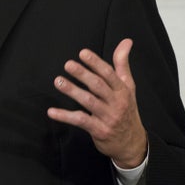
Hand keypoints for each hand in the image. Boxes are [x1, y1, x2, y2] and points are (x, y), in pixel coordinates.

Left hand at [47, 38, 147, 168]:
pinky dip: (65, 116)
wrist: (132, 143)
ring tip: (58, 81)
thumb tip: (126, 41)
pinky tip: (51, 112)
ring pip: (88, 102)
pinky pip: (80, 121)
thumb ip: (122, 63)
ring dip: (72, 91)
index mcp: (123, 90)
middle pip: (98, 86)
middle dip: (83, 74)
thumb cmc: (127, 109)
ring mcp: (108, 117)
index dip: (96, 63)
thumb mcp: (128, 86)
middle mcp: (116, 103)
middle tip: (68, 64)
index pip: (109, 74)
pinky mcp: (99, 130)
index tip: (82, 53)